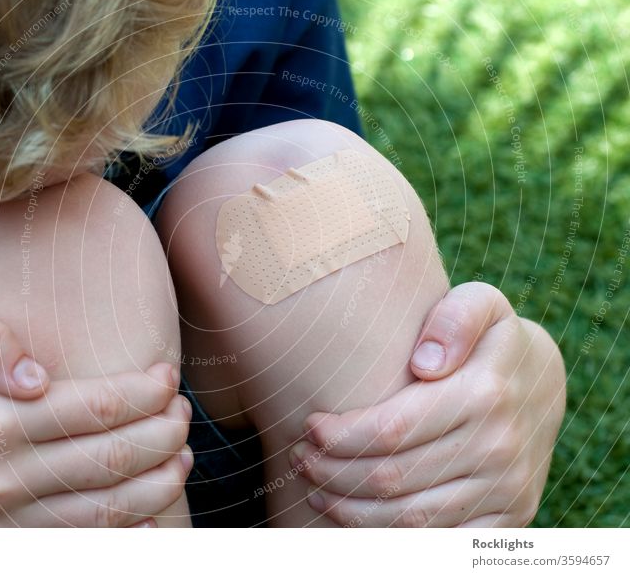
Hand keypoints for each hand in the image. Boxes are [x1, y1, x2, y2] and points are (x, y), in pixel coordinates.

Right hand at [0, 312, 191, 525]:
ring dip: (159, 483)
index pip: (96, 408)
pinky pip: (79, 546)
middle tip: (182, 412)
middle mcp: (1, 481)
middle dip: (163, 433)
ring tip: (183, 454)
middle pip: (111, 459)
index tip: (166, 375)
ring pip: (106, 510)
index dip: (145, 391)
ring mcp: (4, 522)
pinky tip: (153, 512)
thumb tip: (36, 376)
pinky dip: (125, 533)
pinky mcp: (4, 545)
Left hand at [293, 282, 565, 526]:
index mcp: (485, 393)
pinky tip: (354, 515)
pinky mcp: (510, 517)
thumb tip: (425, 362)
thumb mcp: (480, 305)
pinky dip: (388, 535)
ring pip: (409, 519)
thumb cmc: (489, 340)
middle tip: (300, 458)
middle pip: (392, 478)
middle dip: (333, 472)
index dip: (341, 436)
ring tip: (315, 487)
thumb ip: (454, 317)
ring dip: (350, 509)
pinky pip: (437, 539)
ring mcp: (508, 489)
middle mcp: (500, 447)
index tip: (310, 426)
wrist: (543, 384)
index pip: (392, 430)